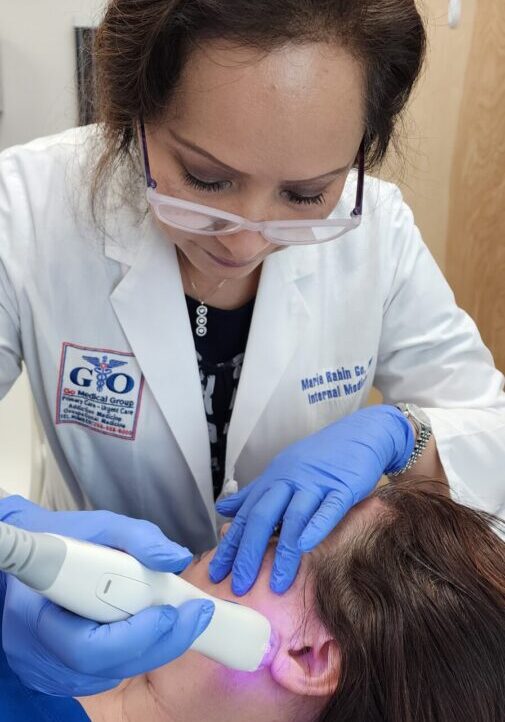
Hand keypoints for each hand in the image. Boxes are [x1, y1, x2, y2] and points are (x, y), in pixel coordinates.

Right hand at [0, 496, 213, 695]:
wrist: (27, 555)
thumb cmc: (62, 540)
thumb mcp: (99, 526)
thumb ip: (138, 538)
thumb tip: (175, 558)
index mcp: (40, 615)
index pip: (89, 647)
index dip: (135, 634)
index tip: (169, 612)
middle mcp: (43, 654)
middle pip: (110, 666)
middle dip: (161, 641)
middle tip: (195, 614)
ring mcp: (54, 669)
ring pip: (116, 670)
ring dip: (154, 643)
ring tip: (179, 614)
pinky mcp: (69, 673)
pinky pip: (111, 670)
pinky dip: (138, 646)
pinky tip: (152, 622)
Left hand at [210, 405, 413, 594]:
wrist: (361, 434)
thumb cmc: (321, 459)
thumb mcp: (283, 472)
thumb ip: (254, 493)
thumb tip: (223, 509)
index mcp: (273, 479)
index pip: (245, 515)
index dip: (230, 545)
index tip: (216, 572)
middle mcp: (289, 480)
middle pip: (262, 517)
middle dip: (248, 554)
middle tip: (239, 586)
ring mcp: (316, 483)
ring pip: (293, 517)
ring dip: (282, 553)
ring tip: (276, 584)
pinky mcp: (343, 487)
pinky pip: (328, 508)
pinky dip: (315, 527)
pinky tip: (305, 547)